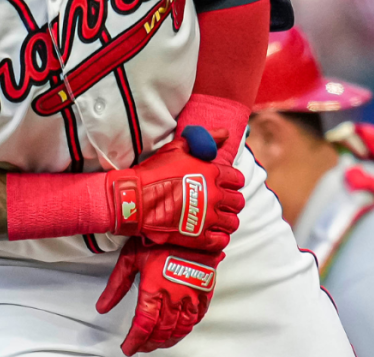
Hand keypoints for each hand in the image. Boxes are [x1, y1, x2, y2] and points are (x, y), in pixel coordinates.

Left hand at [96, 239, 222, 354]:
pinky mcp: (204, 291)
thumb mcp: (131, 257)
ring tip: (158, 342)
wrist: (191, 222)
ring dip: (167, 340)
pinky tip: (180, 329)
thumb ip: (116, 285)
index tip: (128, 348)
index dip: (134, 342)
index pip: (143, 326)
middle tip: (140, 346)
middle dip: (149, 344)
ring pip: (180, 329)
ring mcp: (191, 295)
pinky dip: (187, 328)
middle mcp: (174, 296)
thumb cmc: (162, 236)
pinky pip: (197, 318)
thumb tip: (103, 306)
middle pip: (161, 332)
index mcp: (154, 289)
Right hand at [106, 128, 244, 251]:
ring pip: (232, 222)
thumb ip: (204, 139)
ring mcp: (208, 218)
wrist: (136, 199)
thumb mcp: (178, 148)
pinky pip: (221, 241)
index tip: (224, 185)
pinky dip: (219, 239)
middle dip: (231, 202)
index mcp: (213, 174)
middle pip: (237, 202)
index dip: (232, 182)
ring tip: (216, 220)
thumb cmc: (155, 172)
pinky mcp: (199, 237)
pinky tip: (210, 234)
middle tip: (220, 204)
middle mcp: (215, 196)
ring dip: (226, 221)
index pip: (237, 179)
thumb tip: (225, 133)